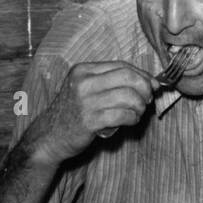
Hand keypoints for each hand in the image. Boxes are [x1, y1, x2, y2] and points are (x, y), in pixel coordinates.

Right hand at [37, 61, 157, 162]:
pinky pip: (123, 115)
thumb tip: (149, 81)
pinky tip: (130, 121)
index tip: (153, 85)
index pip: (122, 66)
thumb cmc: (74, 112)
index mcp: (83, 70)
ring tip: (137, 113)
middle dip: (144, 88)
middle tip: (147, 100)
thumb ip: (112, 83)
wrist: (50, 136)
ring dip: (140, 106)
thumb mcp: (86, 89)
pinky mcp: (90, 121)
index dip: (142, 75)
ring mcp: (86, 102)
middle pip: (128, 77)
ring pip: (128, 96)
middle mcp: (83, 82)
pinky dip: (133, 118)